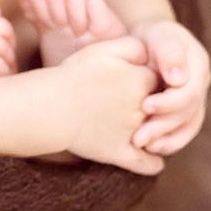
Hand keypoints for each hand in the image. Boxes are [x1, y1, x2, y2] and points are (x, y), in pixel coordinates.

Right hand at [56, 35, 165, 174]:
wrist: (49, 106)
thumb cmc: (72, 75)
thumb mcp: (102, 50)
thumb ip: (132, 47)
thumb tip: (151, 54)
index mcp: (140, 81)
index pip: (158, 79)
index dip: (148, 79)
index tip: (137, 80)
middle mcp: (142, 107)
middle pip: (161, 106)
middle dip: (155, 106)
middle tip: (143, 103)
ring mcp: (133, 132)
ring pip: (157, 134)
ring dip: (156, 133)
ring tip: (147, 130)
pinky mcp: (120, 152)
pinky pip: (146, 164)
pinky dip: (151, 164)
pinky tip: (153, 161)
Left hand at [129, 20, 210, 154]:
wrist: (149, 40)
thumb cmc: (150, 35)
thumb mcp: (158, 35)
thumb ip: (168, 52)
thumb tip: (178, 79)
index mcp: (198, 64)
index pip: (191, 90)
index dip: (170, 102)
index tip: (144, 106)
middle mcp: (201, 83)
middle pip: (189, 112)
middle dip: (163, 125)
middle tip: (139, 137)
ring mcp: (195, 98)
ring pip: (188, 125)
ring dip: (167, 138)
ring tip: (143, 146)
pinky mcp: (184, 110)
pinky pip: (182, 130)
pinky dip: (169, 141)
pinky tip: (151, 148)